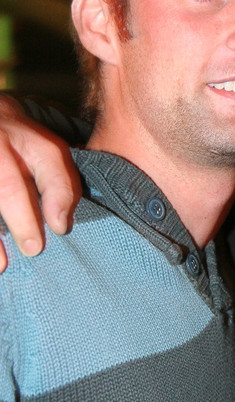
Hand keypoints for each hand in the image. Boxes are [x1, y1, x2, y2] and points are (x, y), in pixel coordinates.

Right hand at [0, 96, 79, 270]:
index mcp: (24, 137)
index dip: (58, 194)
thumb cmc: (16, 145)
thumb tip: (60, 225)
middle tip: (33, 248)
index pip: (48, 159)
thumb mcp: (44, 152)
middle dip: (22, 218)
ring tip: (1, 264)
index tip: (61, 228)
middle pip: (8, 182)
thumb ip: (60, 184)